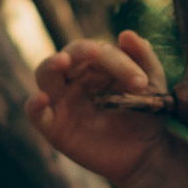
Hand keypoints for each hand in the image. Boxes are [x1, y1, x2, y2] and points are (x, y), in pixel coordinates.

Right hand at [29, 32, 175, 187]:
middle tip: (95, 52)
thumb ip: (144, 58)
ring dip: (51, 65)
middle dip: (80, 51)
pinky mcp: (54, 127)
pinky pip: (36, 114)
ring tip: (63, 61)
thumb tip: (127, 34)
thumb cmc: (146, 113)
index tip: (142, 83)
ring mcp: (62, 101)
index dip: (120, 62)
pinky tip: (41, 99)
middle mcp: (75, 78)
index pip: (99, 52)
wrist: (146, 153)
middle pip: (68, 55)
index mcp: (96, 64)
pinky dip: (34, 105)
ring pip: (45, 75)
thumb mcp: (153, 84)